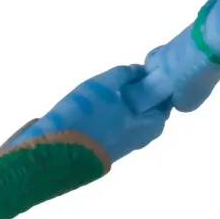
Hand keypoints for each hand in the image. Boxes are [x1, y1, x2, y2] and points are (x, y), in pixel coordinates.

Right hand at [22, 64, 172, 161]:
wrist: (54, 152)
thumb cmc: (87, 115)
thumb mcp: (107, 85)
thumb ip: (126, 74)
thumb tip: (140, 70)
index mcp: (152, 125)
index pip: (165, 99)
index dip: (158, 81)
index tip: (147, 67)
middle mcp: (142, 138)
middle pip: (148, 107)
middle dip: (140, 90)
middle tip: (125, 74)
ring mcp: (123, 145)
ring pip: (131, 116)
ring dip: (124, 100)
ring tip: (109, 85)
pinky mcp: (105, 147)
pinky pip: (116, 124)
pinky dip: (112, 111)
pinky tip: (98, 101)